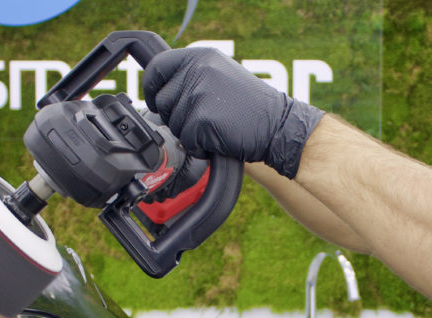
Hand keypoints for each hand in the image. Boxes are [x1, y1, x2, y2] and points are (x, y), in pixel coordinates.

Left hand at [143, 47, 323, 177]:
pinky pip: (186, 141)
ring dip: (190, 134)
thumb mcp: (221, 75)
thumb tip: (160, 90)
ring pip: (173, 124)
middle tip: (204, 119)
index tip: (156, 100)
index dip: (152, 88)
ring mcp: (198, 95)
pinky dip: (200, 148)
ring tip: (217, 128)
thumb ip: (192, 75)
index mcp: (200, 56)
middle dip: (176, 116)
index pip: (157, 68)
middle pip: (162, 101)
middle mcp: (197, 70)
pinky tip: (219, 140)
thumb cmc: (252, 107)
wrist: (279, 127)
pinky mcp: (201, 120)